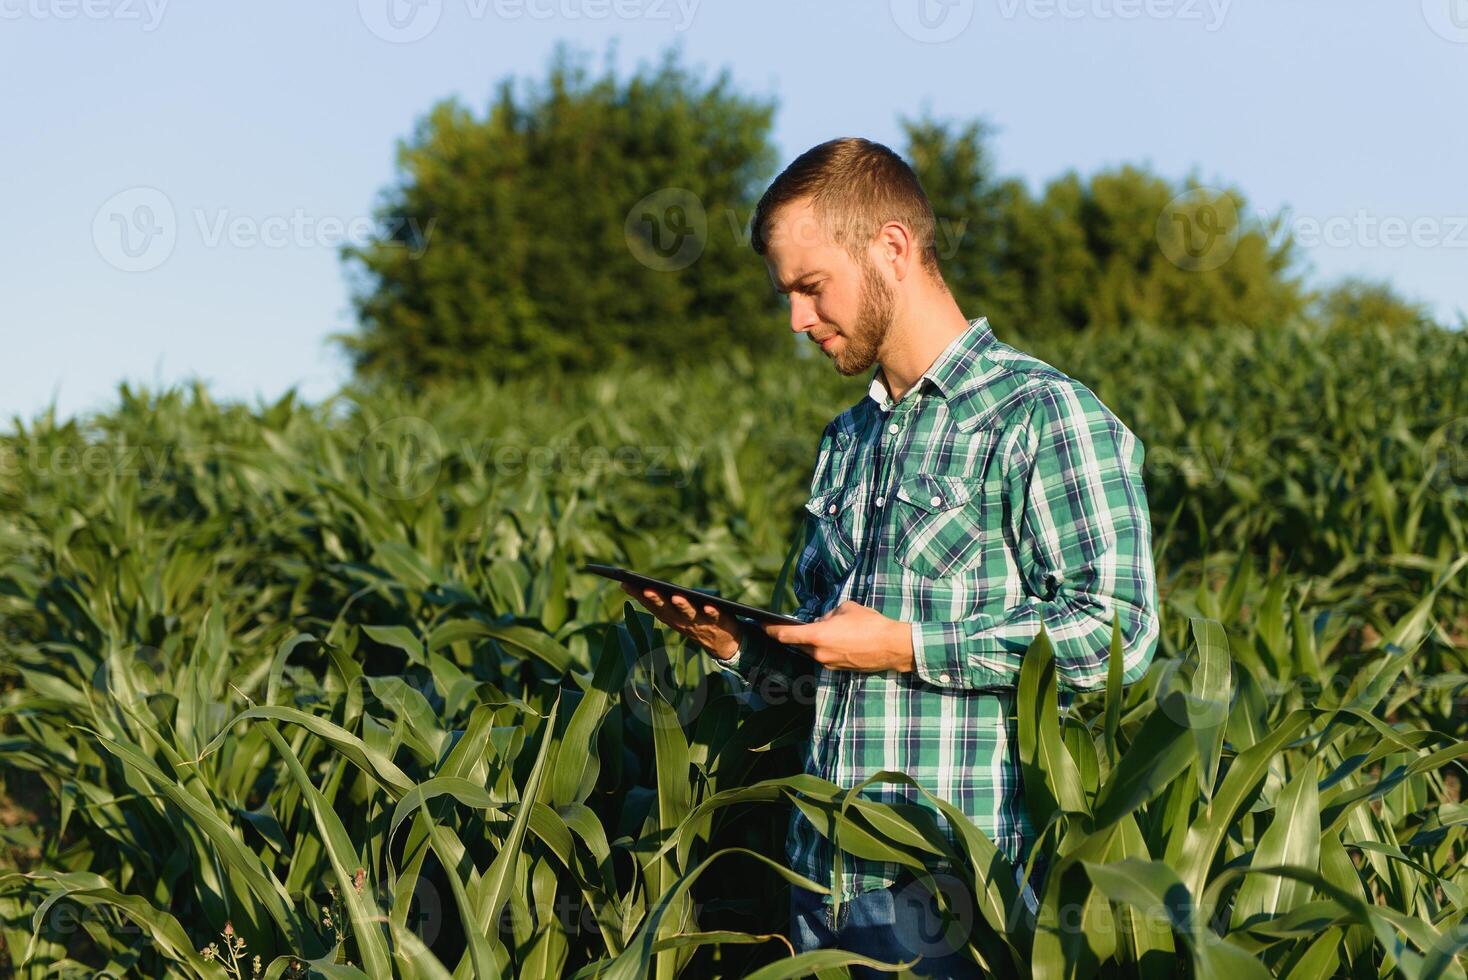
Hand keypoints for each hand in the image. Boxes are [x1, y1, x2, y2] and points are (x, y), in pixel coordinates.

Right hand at [620, 583, 743, 659]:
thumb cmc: (696, 622)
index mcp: (670, 618)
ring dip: (682, 606)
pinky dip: (711, 612)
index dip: (638, 596)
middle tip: (646, 588)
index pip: (651, 606)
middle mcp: (682, 622)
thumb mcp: (677, 613)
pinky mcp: (718, 622)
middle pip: (667, 610)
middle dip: (656, 599)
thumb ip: (663, 602)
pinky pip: (714, 617)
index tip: (624, 583)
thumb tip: (644, 586)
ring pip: (688, 614)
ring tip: (676, 596)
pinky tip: (708, 605)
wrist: (723, 644)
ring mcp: (699, 623)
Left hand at [760, 601, 914, 672]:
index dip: (771, 630)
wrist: (892, 646)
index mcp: (818, 636)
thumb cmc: (870, 623)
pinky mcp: (838, 669)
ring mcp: (828, 663)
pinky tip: (831, 639)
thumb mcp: (846, 609)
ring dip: (810, 642)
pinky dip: (822, 648)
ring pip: (811, 651)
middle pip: (797, 644)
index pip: (785, 635)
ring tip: (815, 630)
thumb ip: (828, 615)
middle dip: (792, 635)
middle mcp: (819, 653)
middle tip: (784, 625)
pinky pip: (823, 657)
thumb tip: (822, 622)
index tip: (761, 625)